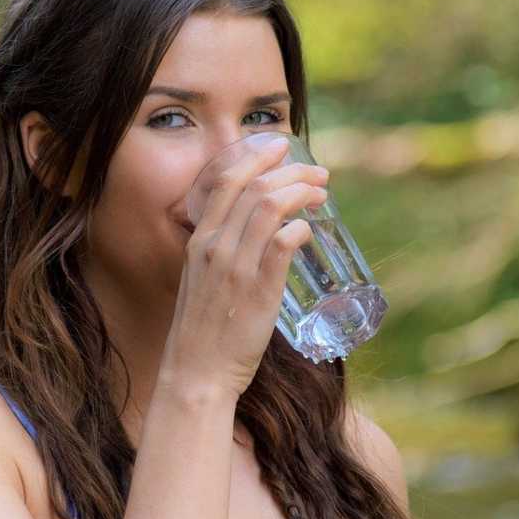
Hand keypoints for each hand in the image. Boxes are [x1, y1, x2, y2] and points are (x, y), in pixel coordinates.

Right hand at [159, 137, 329, 398]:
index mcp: (199, 240)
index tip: (279, 146)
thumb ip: (222, 254)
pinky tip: (309, 229)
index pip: (225, 180)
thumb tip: (258, 237)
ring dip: (302, 193)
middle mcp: (215, 247)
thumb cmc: (203, 329)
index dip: (254, 156)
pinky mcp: (259, 290)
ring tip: (322, 194)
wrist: (196, 372)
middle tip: (318, 173)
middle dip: (292, 171)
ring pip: (271, 207)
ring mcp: (236, 267)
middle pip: (255, 187)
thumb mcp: (200, 279)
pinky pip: (283, 244)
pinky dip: (300, 228)